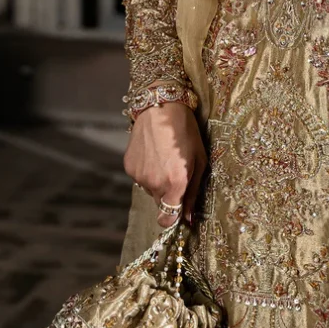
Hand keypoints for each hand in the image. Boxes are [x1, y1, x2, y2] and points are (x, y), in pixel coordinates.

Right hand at [123, 100, 206, 226]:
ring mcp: (139, 176)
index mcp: (175, 183)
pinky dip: (147, 171)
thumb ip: (194, 192)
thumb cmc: (186, 131)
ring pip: (150, 190)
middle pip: (161, 204)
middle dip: (170, 195)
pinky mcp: (128, 167)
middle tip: (177, 172)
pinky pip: (140, 178)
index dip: (174, 218)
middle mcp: (154, 183)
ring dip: (158, 181)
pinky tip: (153, 153)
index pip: (168, 220)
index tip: (180, 211)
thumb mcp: (200, 160)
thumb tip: (189, 219)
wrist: (161, 107)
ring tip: (165, 158)